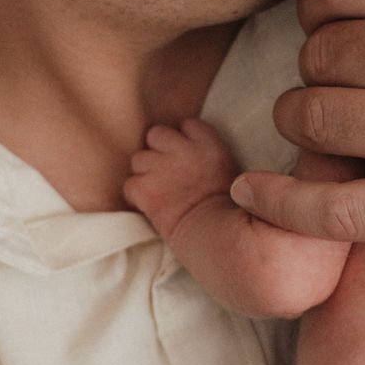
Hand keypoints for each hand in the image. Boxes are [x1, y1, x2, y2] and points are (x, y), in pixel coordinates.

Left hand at [125, 116, 234, 242]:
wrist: (215, 239)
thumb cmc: (228, 215)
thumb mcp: (234, 177)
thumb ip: (212, 158)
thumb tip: (199, 158)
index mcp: (210, 146)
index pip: (188, 125)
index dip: (184, 139)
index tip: (187, 156)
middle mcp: (184, 151)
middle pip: (156, 134)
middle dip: (158, 151)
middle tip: (166, 172)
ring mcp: (162, 168)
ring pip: (138, 159)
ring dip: (144, 174)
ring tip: (158, 191)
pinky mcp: (146, 190)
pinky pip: (129, 186)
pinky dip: (135, 196)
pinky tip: (148, 206)